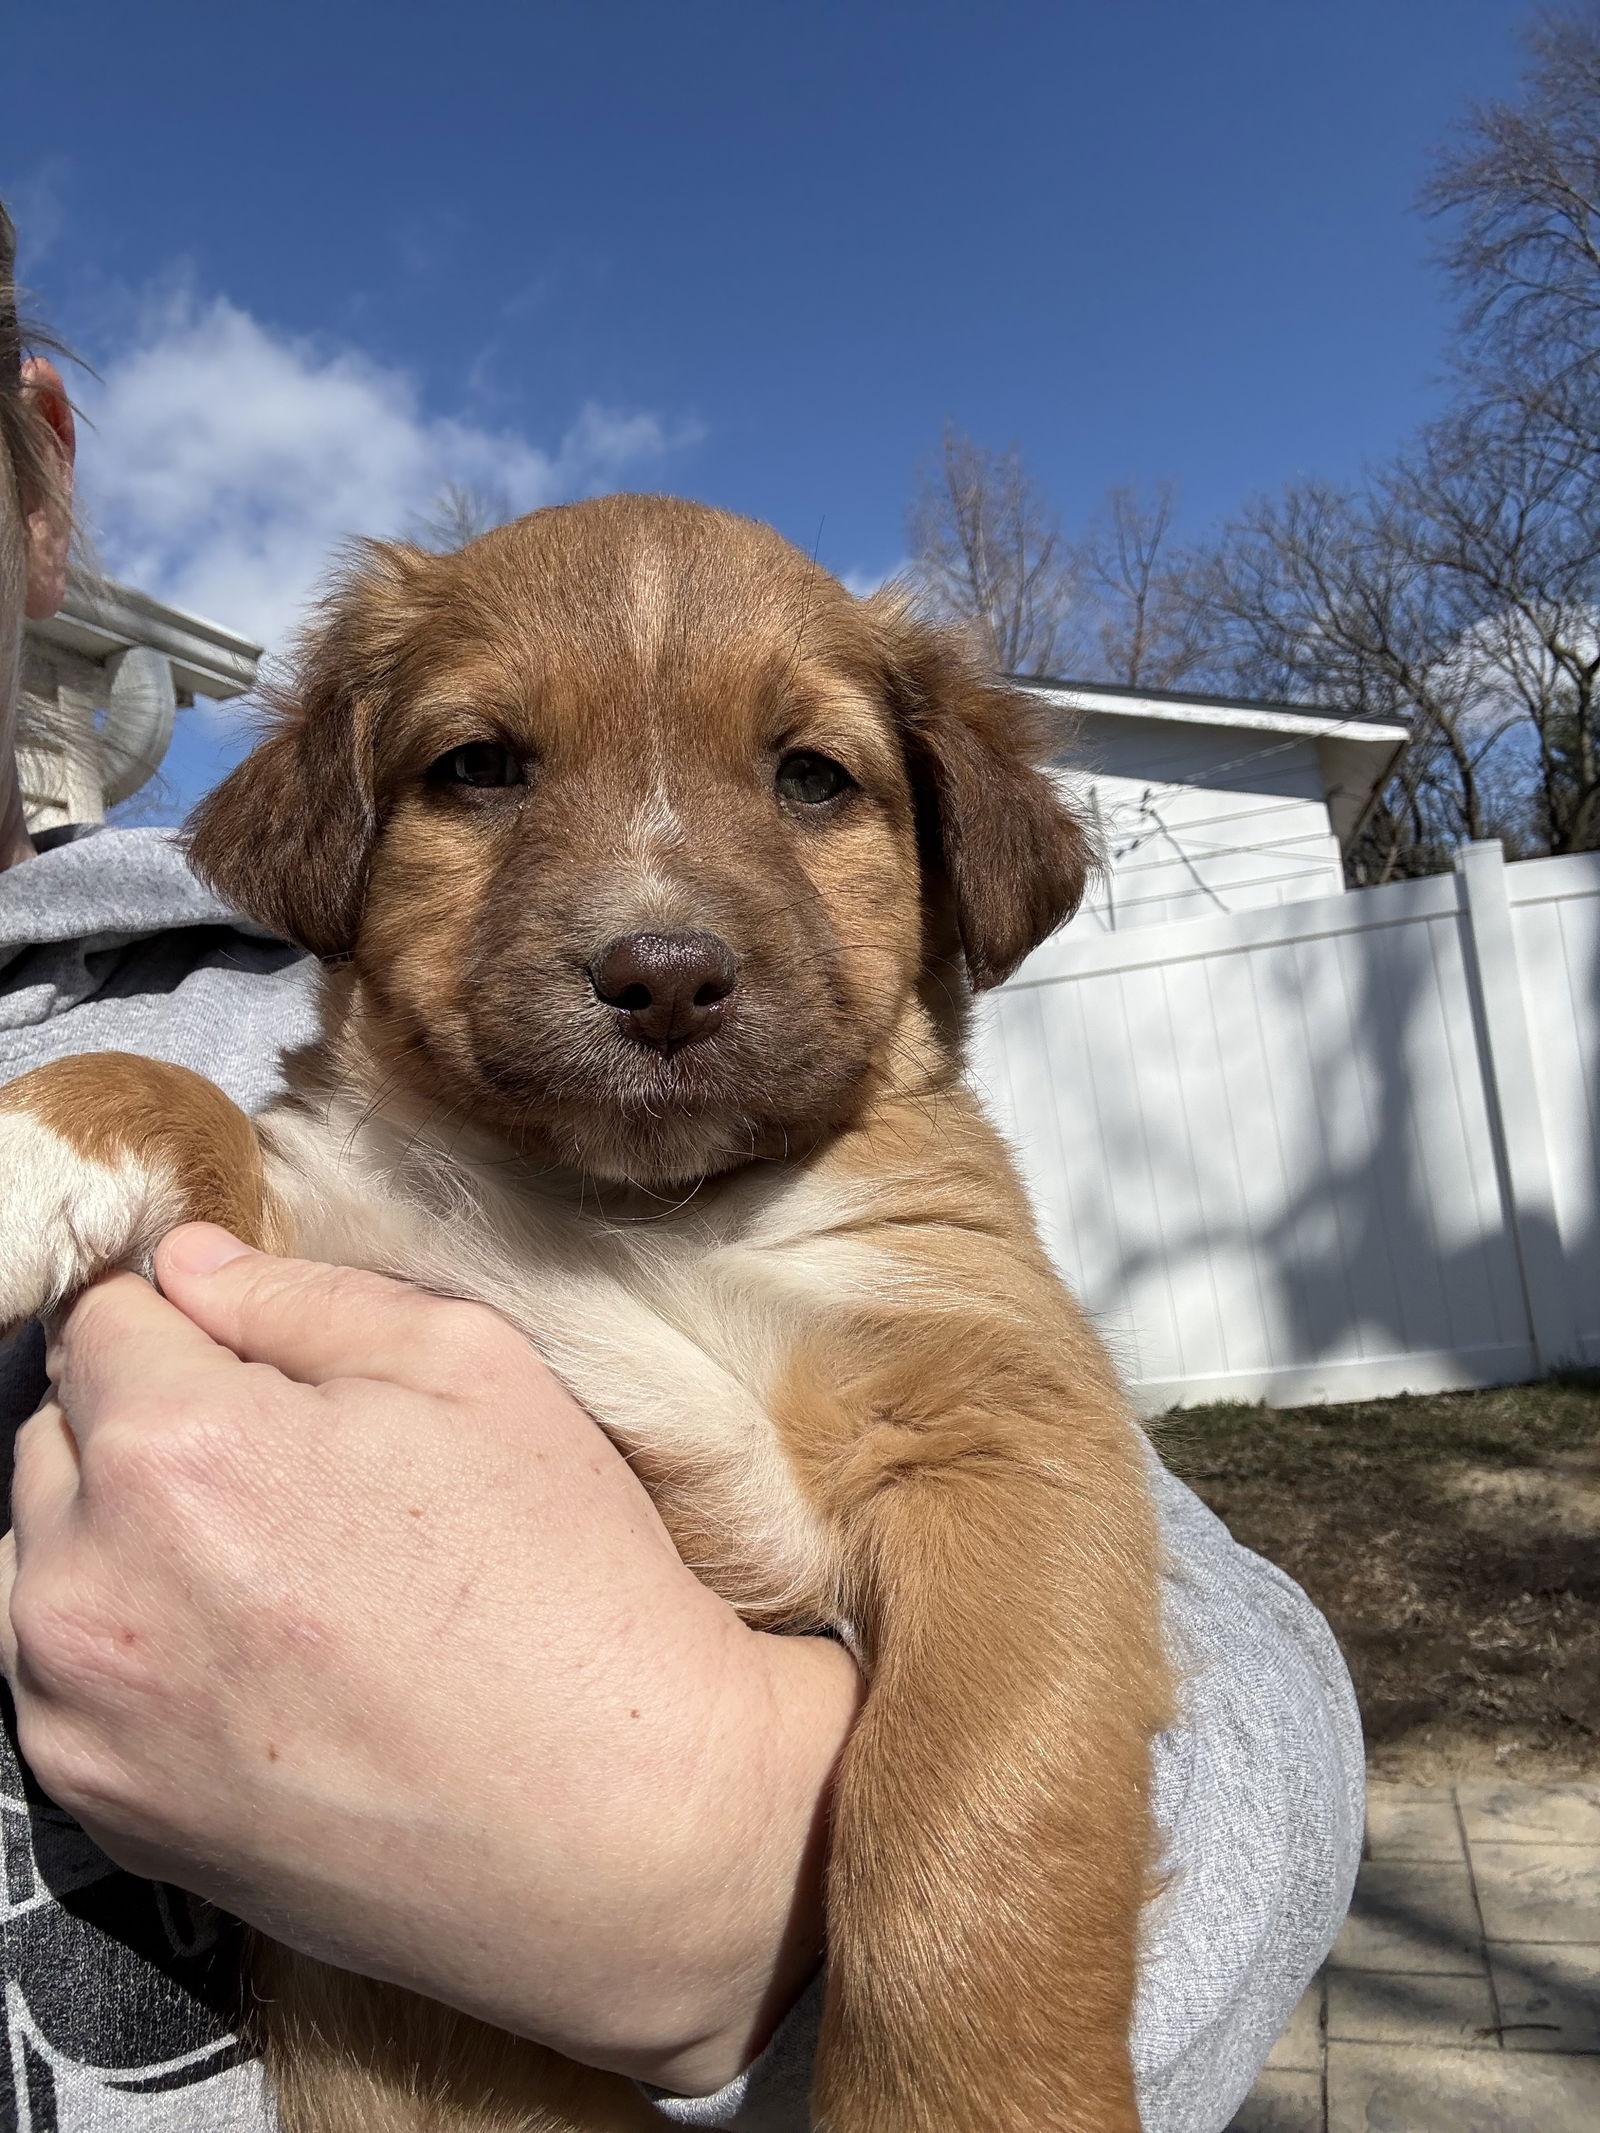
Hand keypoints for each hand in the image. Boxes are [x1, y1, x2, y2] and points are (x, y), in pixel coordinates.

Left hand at [0, 1227, 861, 2092]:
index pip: (99, 1320)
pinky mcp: (100, 1814)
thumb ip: (305, 1297)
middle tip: (290, 1472)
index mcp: (177, 1449)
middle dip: (145, 1425)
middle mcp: (89, 1586)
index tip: (257, 1361)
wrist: (618, 1826)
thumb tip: (187, 1264)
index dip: (188, 1322)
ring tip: (269, 1573)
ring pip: (42, 1560)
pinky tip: (253, 1660)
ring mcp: (79, 1717)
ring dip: (119, 1538)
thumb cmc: (564, 1583)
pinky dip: (127, 1648)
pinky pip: (58, 1681)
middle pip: (53, 1436)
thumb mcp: (474, 1372)